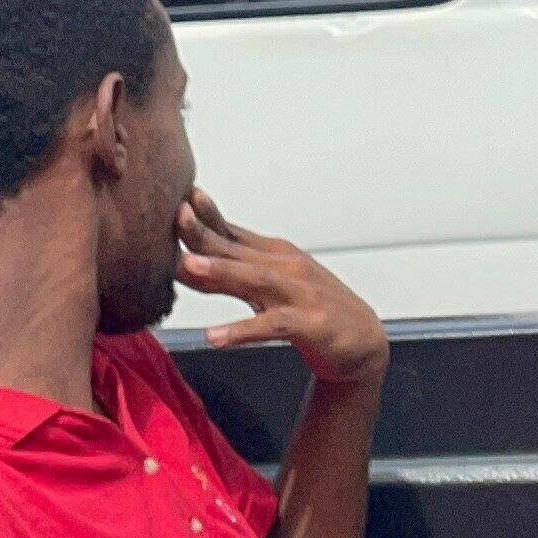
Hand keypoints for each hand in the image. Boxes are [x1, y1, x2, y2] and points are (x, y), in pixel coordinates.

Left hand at [181, 191, 389, 389]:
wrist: (363, 341)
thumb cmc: (314, 310)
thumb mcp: (271, 286)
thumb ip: (231, 274)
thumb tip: (185, 262)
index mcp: (274, 254)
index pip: (231, 230)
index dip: (206, 214)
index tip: (179, 196)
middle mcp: (286, 267)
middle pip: (237, 249)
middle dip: (204, 234)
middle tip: (174, 218)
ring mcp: (299, 294)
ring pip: (255, 279)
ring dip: (222, 271)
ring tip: (190, 266)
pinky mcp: (309, 324)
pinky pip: (271, 326)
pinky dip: (241, 330)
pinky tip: (215, 336)